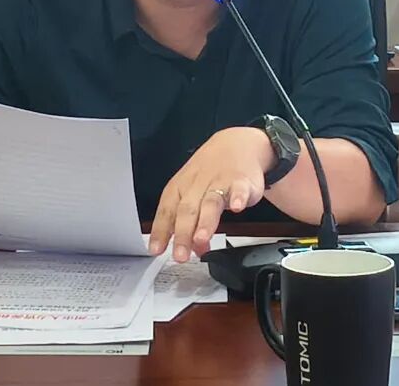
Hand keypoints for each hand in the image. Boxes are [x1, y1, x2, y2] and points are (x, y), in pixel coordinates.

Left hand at [148, 127, 272, 261]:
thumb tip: (193, 250)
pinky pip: (239, 189)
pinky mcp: (242, 181)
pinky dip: (238, 198)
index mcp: (181, 188)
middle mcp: (197, 185)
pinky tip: (237, 208)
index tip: (156, 249)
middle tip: (180, 255)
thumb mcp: (195, 194)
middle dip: (182, 233)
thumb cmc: (209, 172)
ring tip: (201, 239)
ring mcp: (219, 182)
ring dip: (205, 222)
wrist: (237, 143)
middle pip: (187, 210)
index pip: (166, 210)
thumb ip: (192, 224)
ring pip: (210, 202)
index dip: (161, 230)